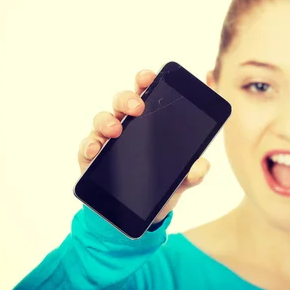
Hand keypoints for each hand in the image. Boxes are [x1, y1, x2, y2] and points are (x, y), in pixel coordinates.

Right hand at [77, 69, 210, 223]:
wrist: (141, 213)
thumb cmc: (161, 184)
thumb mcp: (183, 179)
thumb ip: (194, 172)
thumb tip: (202, 165)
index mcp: (149, 121)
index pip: (146, 93)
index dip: (145, 80)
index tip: (150, 76)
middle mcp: (126, 125)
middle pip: (122, 101)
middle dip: (128, 98)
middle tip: (138, 107)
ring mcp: (107, 140)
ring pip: (102, 119)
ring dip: (107, 121)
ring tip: (116, 130)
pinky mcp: (92, 159)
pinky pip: (87, 147)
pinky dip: (89, 145)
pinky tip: (96, 150)